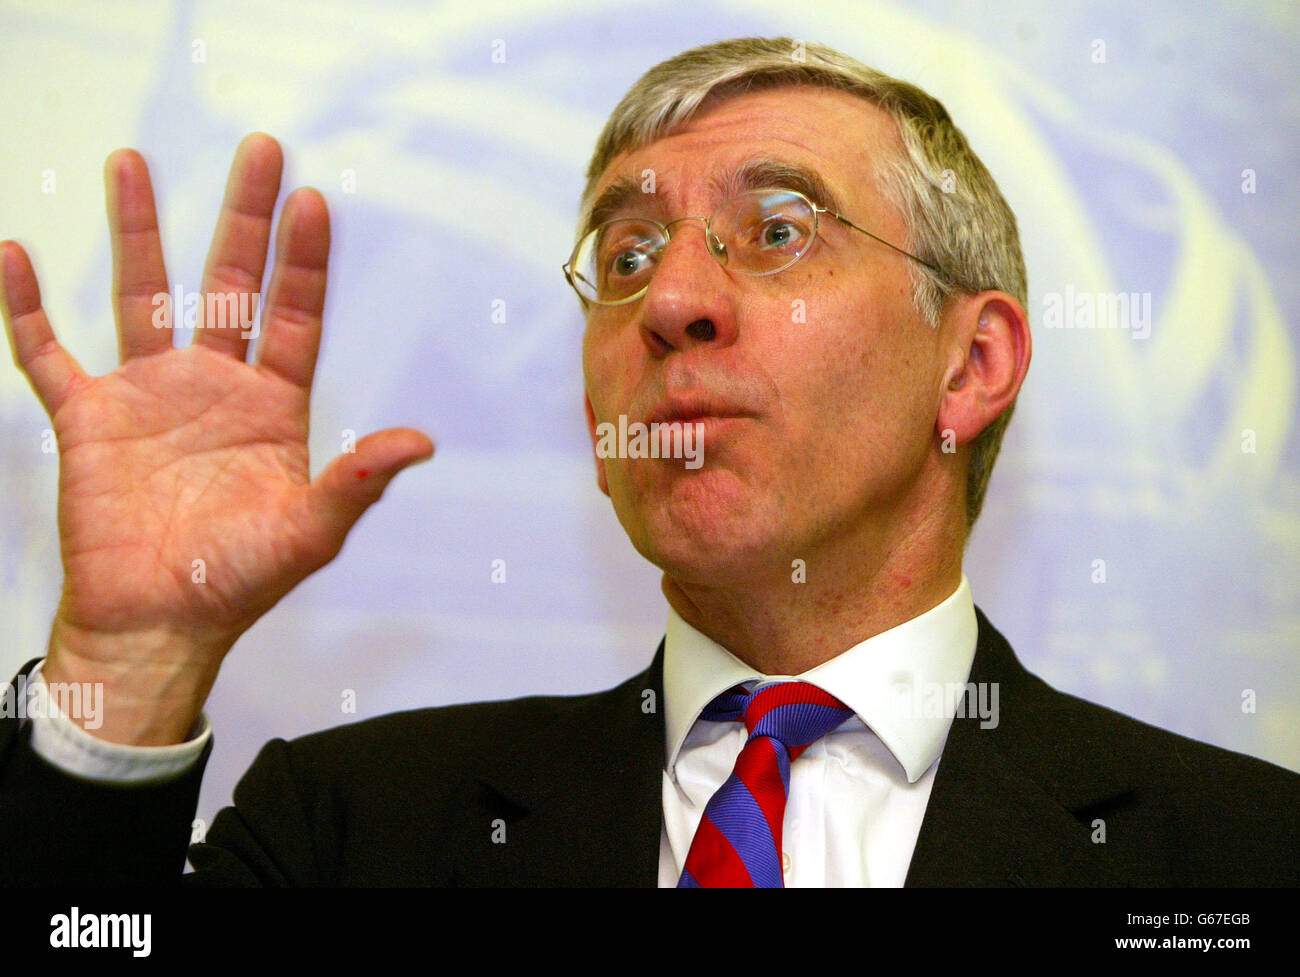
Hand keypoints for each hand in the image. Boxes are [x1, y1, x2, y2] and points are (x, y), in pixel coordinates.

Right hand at [0, 134, 432, 742]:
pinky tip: (14, 256)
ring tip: (133, 163)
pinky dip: (27, 309)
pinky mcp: (89, 419)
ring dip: (140, 232)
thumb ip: (358, 481)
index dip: (304, 261)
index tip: (312, 200)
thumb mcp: (311, 531)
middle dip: (243, 218)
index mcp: (273, 407)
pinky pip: (49, 353)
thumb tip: (421, 441)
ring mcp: (149, 396)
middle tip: (260, 149)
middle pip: (230, 284)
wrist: (158, 622)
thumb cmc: (237, 581)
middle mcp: (214, 387)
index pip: (294, 316)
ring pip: (142, 296)